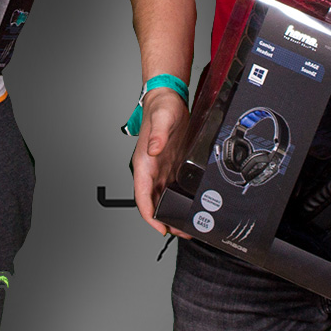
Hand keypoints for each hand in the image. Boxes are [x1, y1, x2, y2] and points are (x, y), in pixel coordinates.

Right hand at [131, 89, 192, 236]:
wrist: (167, 99)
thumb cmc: (161, 108)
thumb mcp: (163, 119)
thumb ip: (158, 134)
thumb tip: (154, 150)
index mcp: (144, 163)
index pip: (142, 196)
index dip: (149, 215)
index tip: (159, 228)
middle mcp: (150, 170)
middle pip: (152, 203)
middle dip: (163, 220)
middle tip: (180, 231)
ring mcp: (160, 170)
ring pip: (162, 198)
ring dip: (170, 213)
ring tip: (186, 225)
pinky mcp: (170, 166)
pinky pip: (171, 189)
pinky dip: (177, 201)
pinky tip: (188, 207)